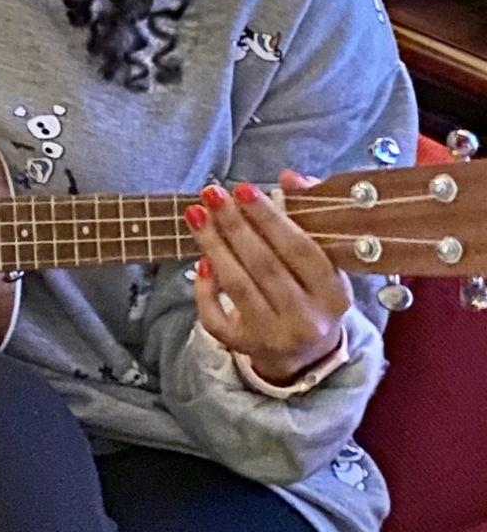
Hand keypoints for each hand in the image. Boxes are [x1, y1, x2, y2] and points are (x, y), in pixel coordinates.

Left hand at [184, 172, 351, 384]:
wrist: (307, 354)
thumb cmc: (312, 294)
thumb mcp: (323, 261)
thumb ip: (308, 215)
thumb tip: (290, 177)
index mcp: (334, 295)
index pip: (301, 251)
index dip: (271, 218)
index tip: (244, 188)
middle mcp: (308, 319)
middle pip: (264, 266)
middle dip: (234, 226)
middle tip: (212, 194)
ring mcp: (275, 336)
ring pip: (238, 286)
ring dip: (213, 246)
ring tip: (196, 214)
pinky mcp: (245, 346)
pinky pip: (216, 316)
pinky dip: (205, 288)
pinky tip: (200, 260)